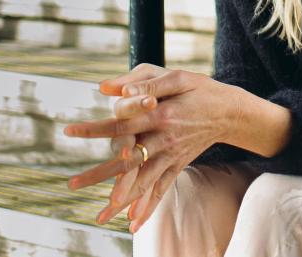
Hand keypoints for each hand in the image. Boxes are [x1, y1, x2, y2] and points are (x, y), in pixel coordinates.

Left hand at [63, 65, 241, 230]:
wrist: (231, 112)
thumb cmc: (201, 89)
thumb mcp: (176, 76)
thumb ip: (143, 80)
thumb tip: (107, 87)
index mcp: (160, 114)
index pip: (122, 124)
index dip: (95, 128)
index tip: (70, 131)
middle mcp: (164, 139)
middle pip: (128, 161)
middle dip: (99, 174)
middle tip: (73, 184)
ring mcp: (172, 155)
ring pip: (144, 181)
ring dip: (121, 199)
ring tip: (100, 216)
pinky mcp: (178, 165)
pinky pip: (162, 189)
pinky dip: (149, 207)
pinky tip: (134, 224)